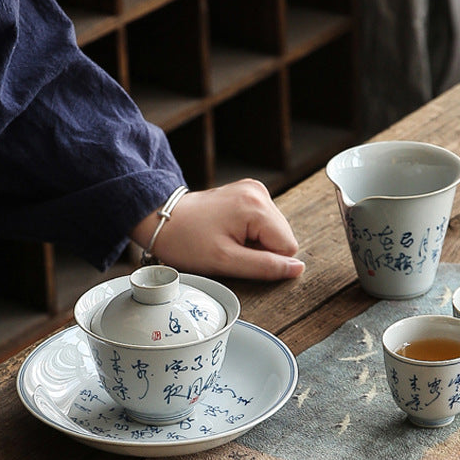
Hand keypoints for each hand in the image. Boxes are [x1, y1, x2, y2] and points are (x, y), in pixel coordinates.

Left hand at [130, 179, 303, 279]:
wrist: (162, 220)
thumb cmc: (186, 240)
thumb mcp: (225, 261)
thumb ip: (264, 267)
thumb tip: (297, 269)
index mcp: (256, 205)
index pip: (288, 247)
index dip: (266, 261)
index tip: (238, 256)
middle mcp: (259, 192)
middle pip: (282, 237)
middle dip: (260, 250)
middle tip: (230, 249)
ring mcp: (254, 190)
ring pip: (274, 232)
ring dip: (254, 243)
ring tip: (226, 239)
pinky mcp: (248, 193)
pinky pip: (263, 223)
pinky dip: (248, 233)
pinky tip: (228, 232)